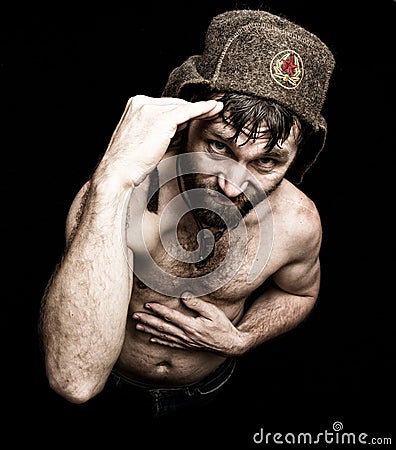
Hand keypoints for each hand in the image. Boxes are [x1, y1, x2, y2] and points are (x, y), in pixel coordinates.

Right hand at [97, 95, 222, 186]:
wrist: (118, 171)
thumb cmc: (130, 163)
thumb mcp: (146, 141)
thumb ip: (161, 132)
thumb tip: (180, 131)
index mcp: (135, 106)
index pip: (164, 106)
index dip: (182, 112)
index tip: (197, 115)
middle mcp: (141, 103)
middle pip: (174, 104)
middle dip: (193, 110)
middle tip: (212, 111)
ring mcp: (150, 108)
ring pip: (181, 107)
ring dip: (200, 110)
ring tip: (216, 110)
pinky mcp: (160, 119)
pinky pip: (187, 111)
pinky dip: (202, 109)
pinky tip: (213, 109)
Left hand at [132, 293, 244, 356]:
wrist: (230, 344)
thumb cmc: (222, 326)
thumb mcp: (213, 312)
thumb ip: (197, 304)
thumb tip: (184, 296)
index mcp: (191, 326)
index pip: (170, 316)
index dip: (158, 309)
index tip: (148, 304)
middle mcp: (185, 335)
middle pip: (162, 327)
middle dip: (147, 321)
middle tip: (135, 316)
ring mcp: (185, 342)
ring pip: (163, 336)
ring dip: (149, 331)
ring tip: (138, 326)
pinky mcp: (187, 345)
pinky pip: (170, 344)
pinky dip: (159, 341)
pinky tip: (152, 340)